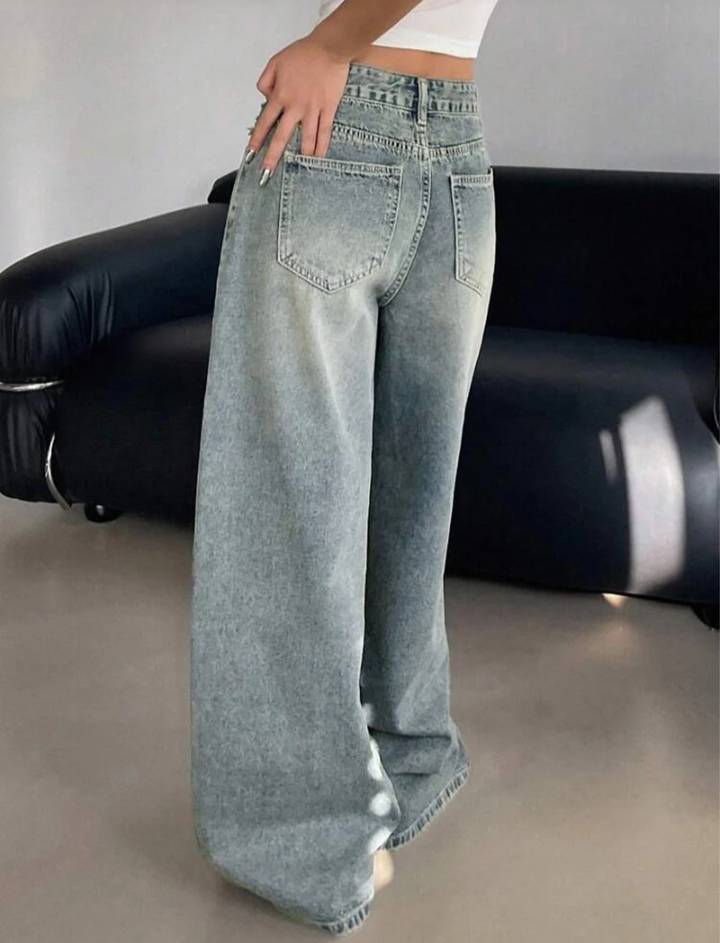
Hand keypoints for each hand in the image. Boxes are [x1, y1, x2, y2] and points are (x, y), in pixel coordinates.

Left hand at [245, 34, 350, 184]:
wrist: (329, 48)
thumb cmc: (303, 53)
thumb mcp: (276, 61)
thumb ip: (266, 81)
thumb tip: (265, 98)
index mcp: (280, 95)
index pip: (265, 122)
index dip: (256, 140)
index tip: (250, 155)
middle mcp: (294, 106)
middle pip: (281, 137)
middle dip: (272, 158)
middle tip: (266, 175)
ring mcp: (312, 109)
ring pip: (305, 139)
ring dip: (301, 156)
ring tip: (298, 171)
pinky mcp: (328, 109)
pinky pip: (324, 132)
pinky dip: (321, 147)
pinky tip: (318, 158)